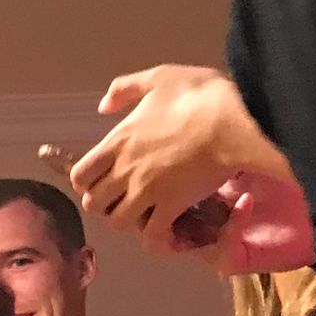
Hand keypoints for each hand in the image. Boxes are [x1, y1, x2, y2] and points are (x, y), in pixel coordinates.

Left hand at [68, 65, 250, 245]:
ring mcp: (147, 191)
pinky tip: (163, 230)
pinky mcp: (173, 206)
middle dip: (104, 203)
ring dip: (128, 220)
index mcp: (118, 141)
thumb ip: (126, 89)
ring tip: (142, 212)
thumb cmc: (199, 96)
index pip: (81, 174)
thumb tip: (103, 107)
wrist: (234, 121)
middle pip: (94, 203)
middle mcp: (126, 170)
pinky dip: (154, 237)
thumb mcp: (159, 78)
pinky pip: (152, 235)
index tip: (101, 178)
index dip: (86, 181)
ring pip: (118, 222)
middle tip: (121, 197)